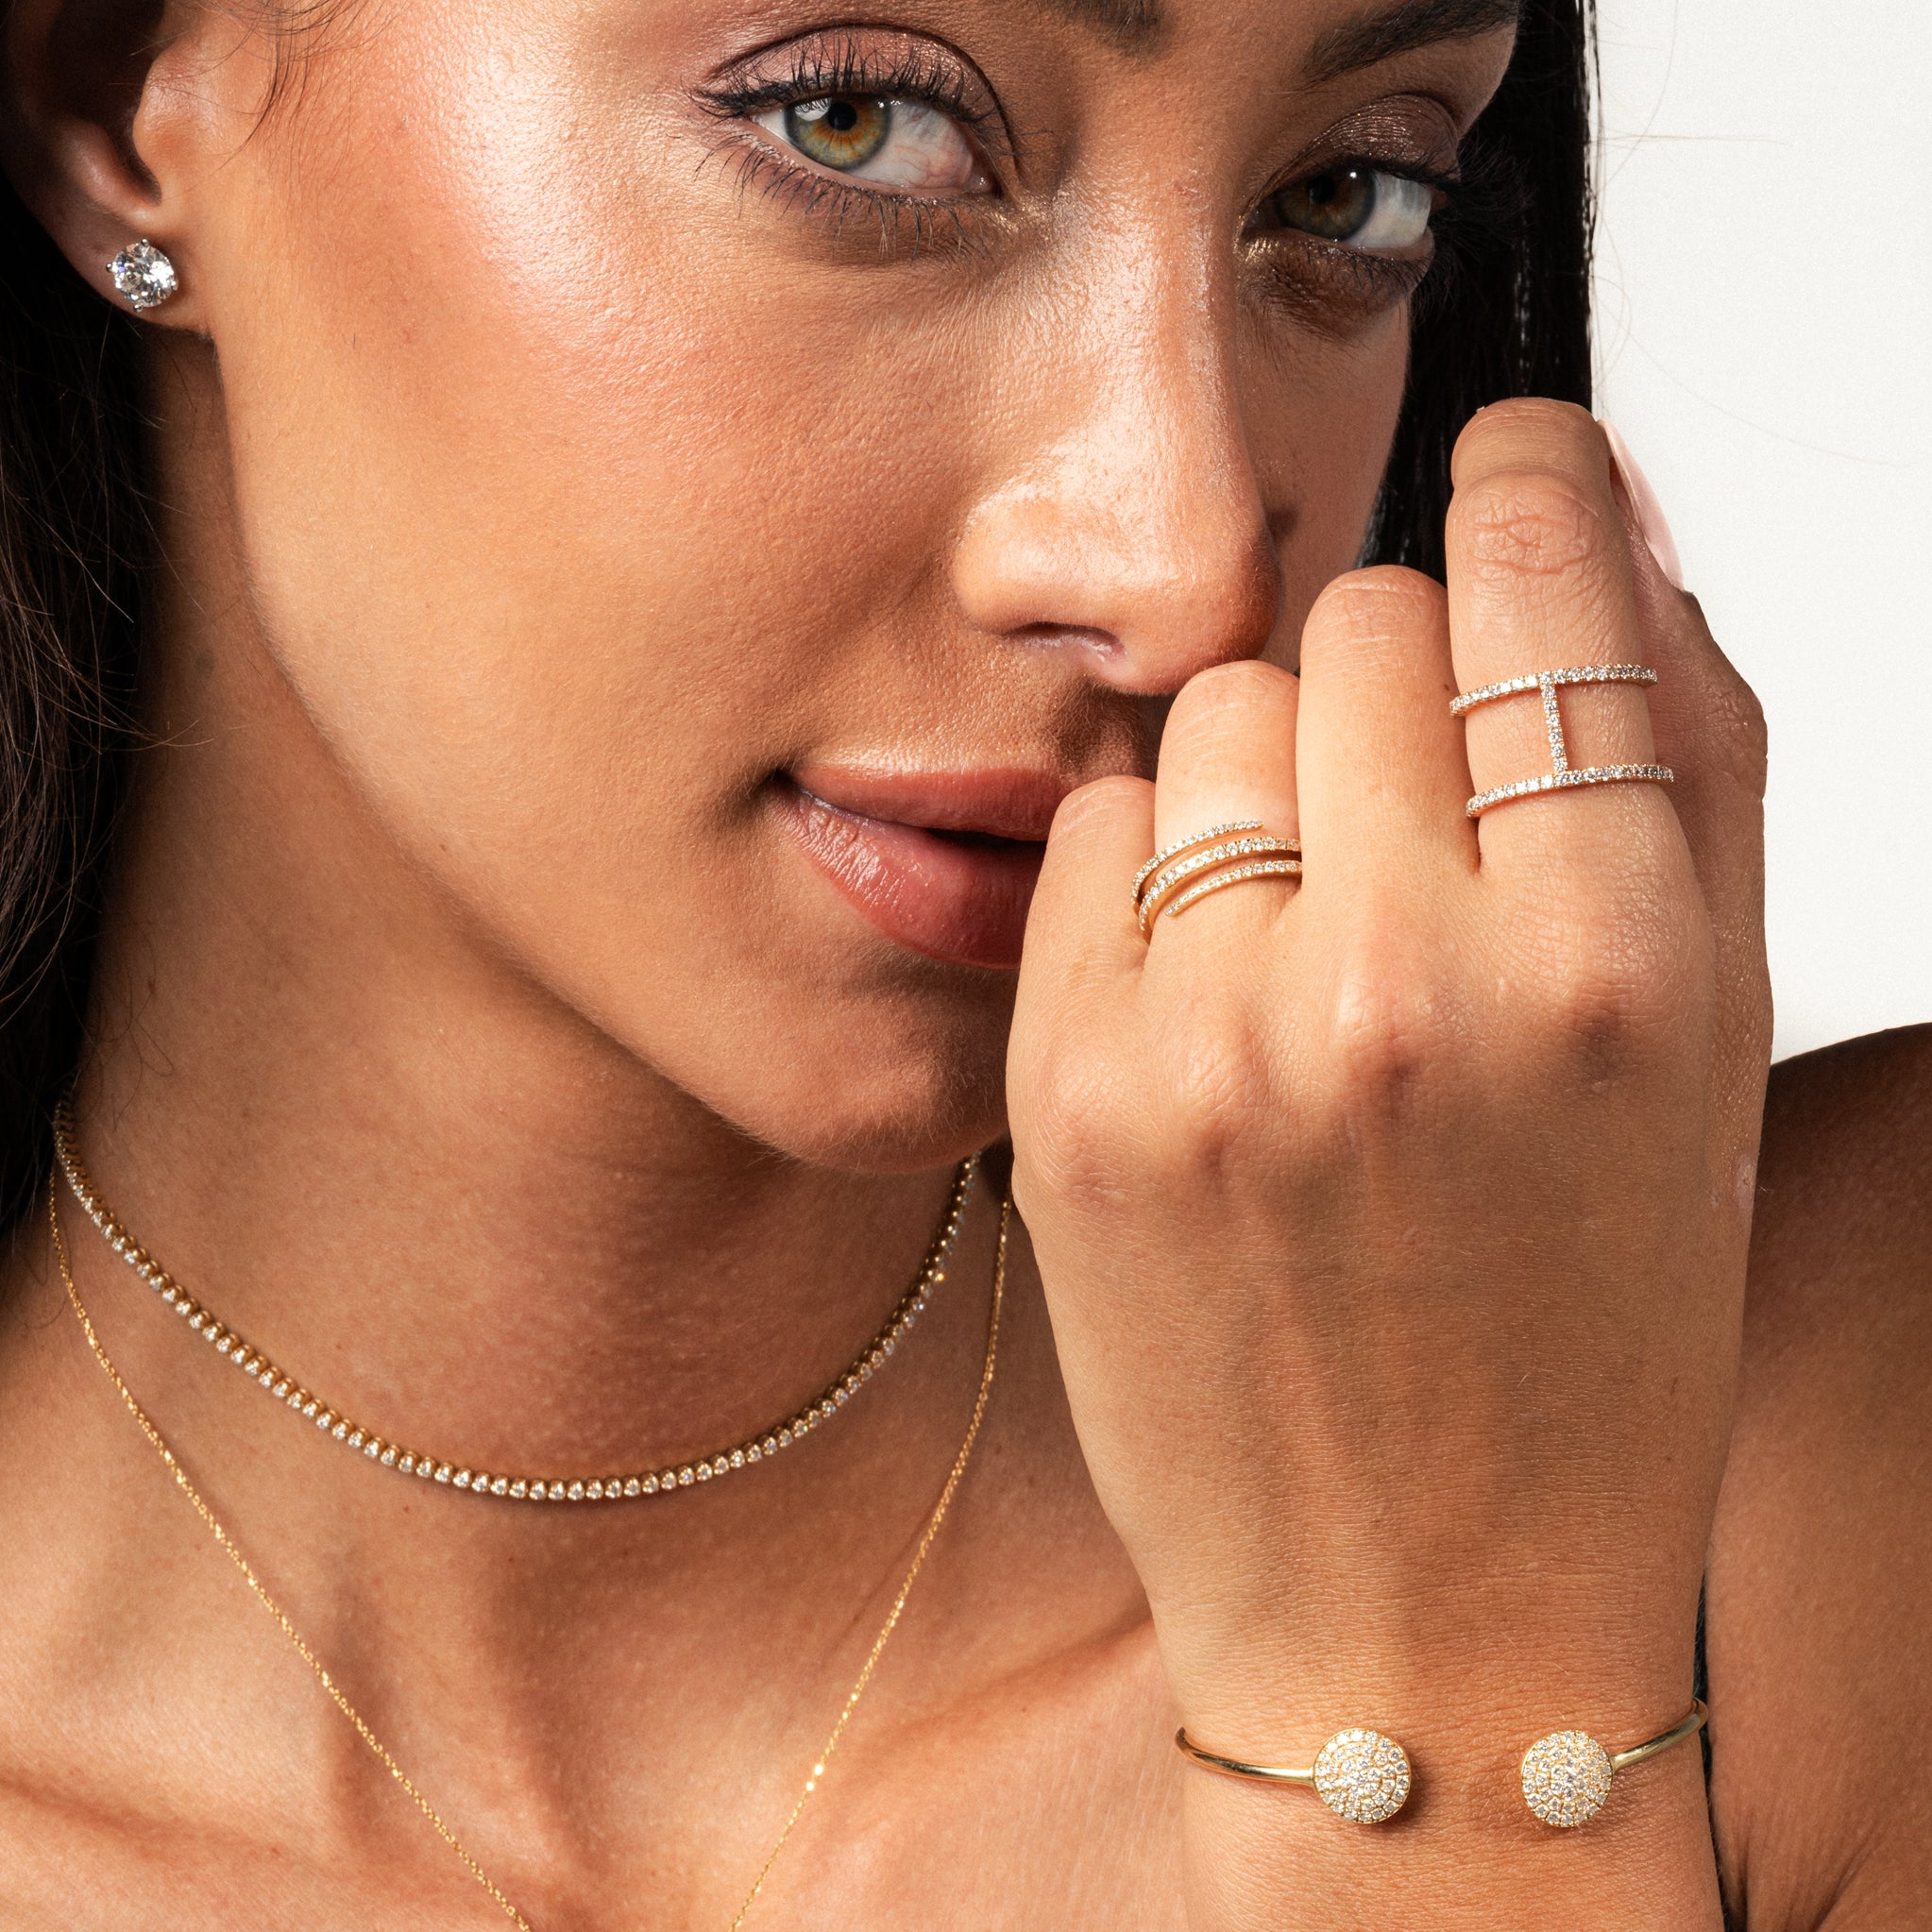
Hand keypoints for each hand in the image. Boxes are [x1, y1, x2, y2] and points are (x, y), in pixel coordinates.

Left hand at [1008, 402, 1770, 1826]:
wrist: (1417, 1598)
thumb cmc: (1591, 1322)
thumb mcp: (1713, 1046)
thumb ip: (1682, 751)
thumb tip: (1590, 507)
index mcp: (1615, 967)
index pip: (1538, 573)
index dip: (1527, 490)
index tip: (1511, 479)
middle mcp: (1406, 989)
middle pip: (1356, 620)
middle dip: (1399, 678)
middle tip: (1417, 813)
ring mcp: (1214, 1043)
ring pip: (1210, 708)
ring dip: (1269, 770)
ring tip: (1312, 926)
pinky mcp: (1069, 1094)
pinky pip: (1092, 830)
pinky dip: (1156, 870)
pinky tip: (1214, 992)